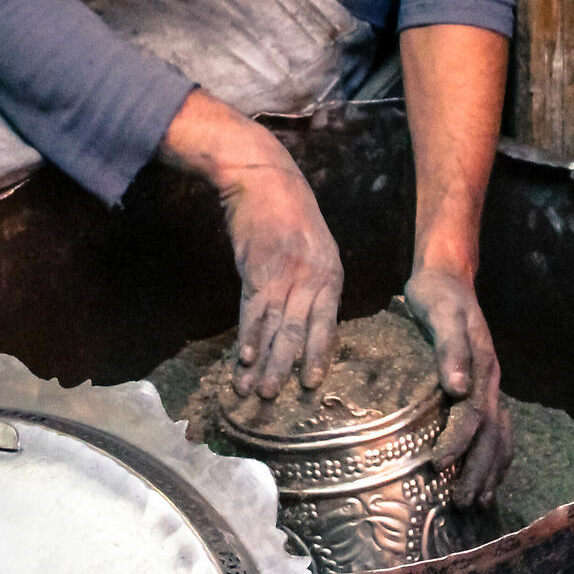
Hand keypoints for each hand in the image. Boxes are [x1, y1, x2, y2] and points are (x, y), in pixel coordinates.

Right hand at [159, 91, 342, 398]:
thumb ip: (312, 282)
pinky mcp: (257, 268)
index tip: (311, 384)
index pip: (326, 324)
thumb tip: (302, 318)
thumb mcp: (314, 247)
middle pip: (298, 332)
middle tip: (274, 398)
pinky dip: (246, 336)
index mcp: (331, 274)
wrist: (264, 176)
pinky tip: (242, 358)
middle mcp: (312, 277)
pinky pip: (251, 309)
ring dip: (261, 361)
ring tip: (253, 389)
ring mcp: (285, 273)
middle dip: (285, 367)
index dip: (317, 355)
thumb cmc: (288, 212)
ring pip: (274, 327)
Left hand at [402, 266, 510, 506]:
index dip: (458, 442)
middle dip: (479, 471)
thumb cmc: (437, 295)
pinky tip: (485, 475)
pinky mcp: (482, 387)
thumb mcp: (439, 312)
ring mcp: (490, 385)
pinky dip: (494, 455)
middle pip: (492, 435)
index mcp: (482, 367)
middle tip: (463, 503)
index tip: (438, 465)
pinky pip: (497, 428)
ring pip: (499, 436)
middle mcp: (491, 381)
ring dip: (490, 470)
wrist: (449, 276)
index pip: (473, 414)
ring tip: (478, 501)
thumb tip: (457, 389)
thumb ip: (450, 348)